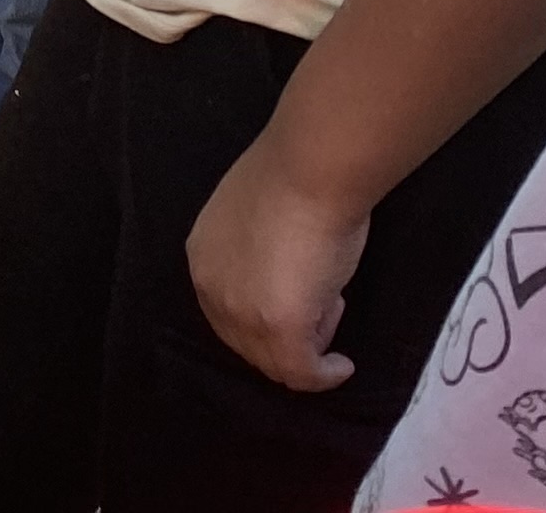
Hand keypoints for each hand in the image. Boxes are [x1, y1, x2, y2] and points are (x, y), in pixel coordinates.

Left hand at [186, 136, 369, 392]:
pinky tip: (341, 366)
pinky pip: (302, 373)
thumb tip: (286, 278)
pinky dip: (324, 375)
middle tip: (325, 305)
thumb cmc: (294, 179)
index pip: (229, 310)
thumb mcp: (258, 222)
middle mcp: (212, 290)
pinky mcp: (279, 329)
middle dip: (287, 334)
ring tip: (334, 308)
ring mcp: (242, 313)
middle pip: (248, 341)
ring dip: (307, 346)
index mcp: (203, 257)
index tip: (302, 302)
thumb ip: (257, 255)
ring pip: (275, 360)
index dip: (266, 314)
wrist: (313, 169)